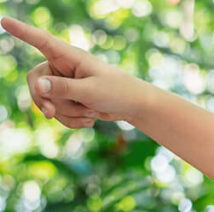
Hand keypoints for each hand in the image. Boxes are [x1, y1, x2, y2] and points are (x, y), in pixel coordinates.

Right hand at [2, 16, 142, 126]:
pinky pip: (58, 113)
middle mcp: (62, 67)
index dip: (22, 32)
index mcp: (68, 56)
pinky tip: (90, 119)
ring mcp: (63, 84)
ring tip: (90, 112)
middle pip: (34, 82)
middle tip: (51, 114)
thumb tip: (37, 85)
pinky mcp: (68, 99)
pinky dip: (72, 120)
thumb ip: (64, 88)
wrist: (132, 106)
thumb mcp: (91, 91)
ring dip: (67, 113)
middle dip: (43, 100)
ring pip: (48, 102)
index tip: (4, 20)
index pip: (41, 41)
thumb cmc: (117, 92)